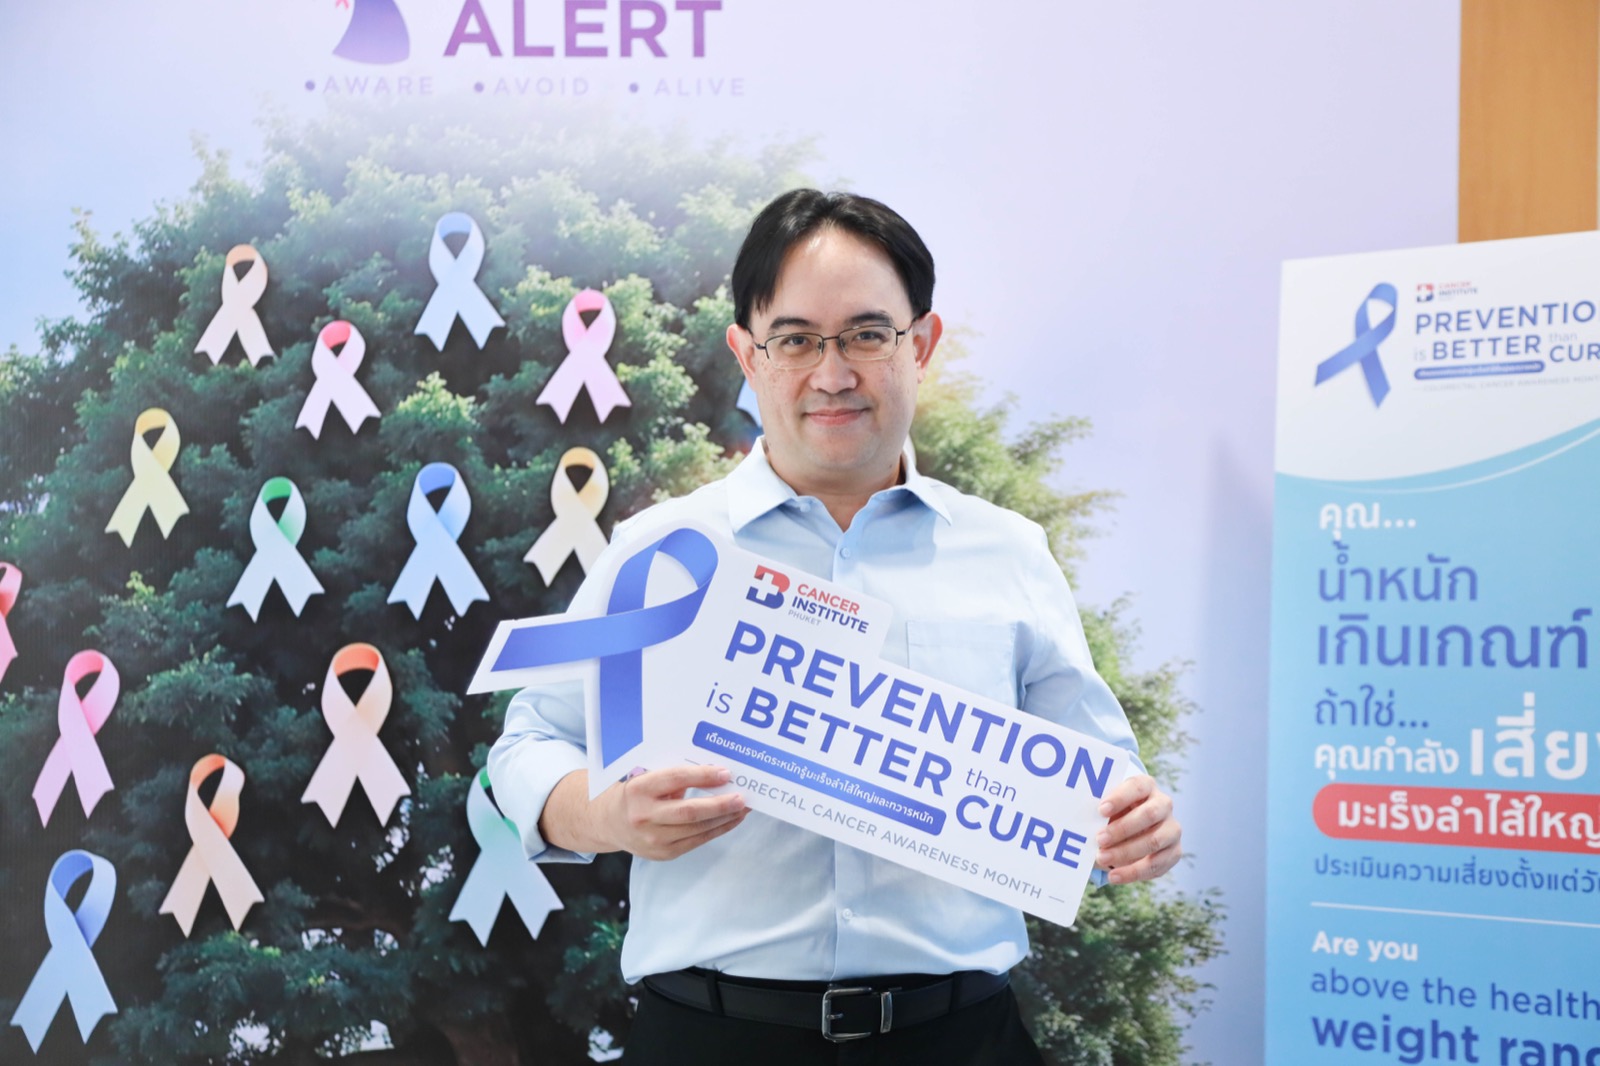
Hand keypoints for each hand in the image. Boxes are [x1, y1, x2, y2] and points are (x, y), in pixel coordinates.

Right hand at [592, 764, 748, 860]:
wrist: (610, 823)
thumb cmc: (636, 795)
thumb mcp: (647, 778)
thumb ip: (676, 776)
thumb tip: (716, 773)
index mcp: (639, 789)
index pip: (675, 779)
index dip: (703, 776)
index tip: (725, 773)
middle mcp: (644, 815)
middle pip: (689, 811)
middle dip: (719, 805)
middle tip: (741, 797)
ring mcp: (653, 838)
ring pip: (697, 829)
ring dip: (724, 818)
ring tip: (742, 808)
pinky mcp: (664, 853)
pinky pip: (697, 841)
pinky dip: (717, 830)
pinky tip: (731, 820)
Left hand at [1094, 774, 1181, 884]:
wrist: (1136, 828)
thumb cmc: (1115, 813)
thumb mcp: (1108, 808)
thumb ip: (1098, 811)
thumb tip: (1075, 823)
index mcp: (1147, 786)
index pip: (1137, 786)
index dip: (1120, 798)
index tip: (1100, 810)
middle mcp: (1164, 804)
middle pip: (1149, 814)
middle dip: (1122, 829)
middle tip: (1098, 840)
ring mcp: (1172, 829)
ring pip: (1154, 840)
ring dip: (1126, 852)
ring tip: (1102, 859)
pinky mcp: (1174, 851)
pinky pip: (1156, 864)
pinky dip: (1133, 872)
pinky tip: (1114, 876)